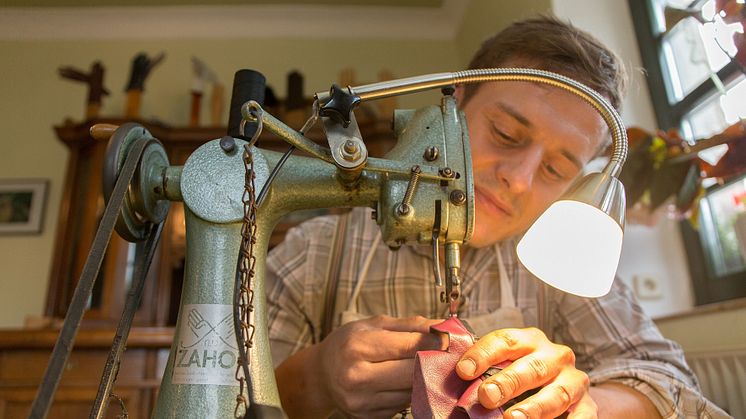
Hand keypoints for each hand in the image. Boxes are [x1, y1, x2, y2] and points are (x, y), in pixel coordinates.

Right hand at [315, 315, 442, 417]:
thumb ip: (410, 325)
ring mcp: (362, 402)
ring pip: (412, 391)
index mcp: (358, 347)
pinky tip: (411, 382)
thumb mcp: (374, 325)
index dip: (436, 342)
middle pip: (413, 372)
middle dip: (435, 361)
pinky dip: (412, 392)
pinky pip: (403, 404)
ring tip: (432, 366)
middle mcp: (357, 377)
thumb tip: (445, 326)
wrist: (321, 375)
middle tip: (450, 353)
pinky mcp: (369, 417)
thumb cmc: (349, 343)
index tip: (452, 338)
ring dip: (427, 379)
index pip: (409, 346)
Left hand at [456, 327, 596, 418]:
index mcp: (530, 340)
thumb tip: (455, 374)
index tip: (463, 370)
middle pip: (532, 366)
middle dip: (508, 382)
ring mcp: (573, 380)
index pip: (505, 340)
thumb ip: (483, 368)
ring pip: (556, 393)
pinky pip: (581, 416)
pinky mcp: (587, 404)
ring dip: (534, 407)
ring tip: (513, 418)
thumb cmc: (525, 373)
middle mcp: (554, 356)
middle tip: (486, 396)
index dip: (483, 354)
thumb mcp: (506, 364)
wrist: (565, 385)